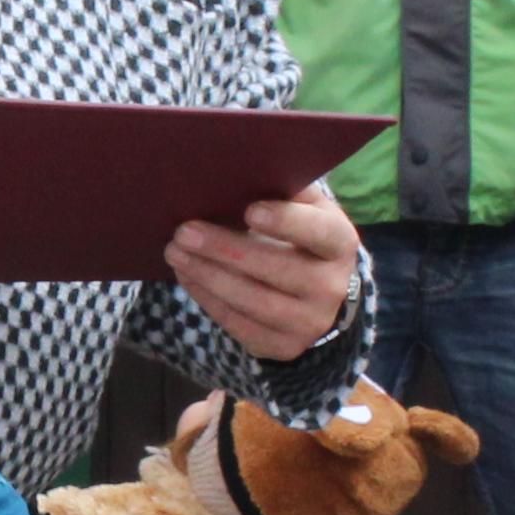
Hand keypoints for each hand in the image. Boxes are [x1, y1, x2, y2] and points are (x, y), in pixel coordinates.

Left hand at [168, 184, 360, 366]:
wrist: (320, 294)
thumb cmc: (302, 237)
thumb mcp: (307, 211)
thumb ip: (285, 192)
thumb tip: (241, 168)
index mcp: (340, 244)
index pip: (319, 233)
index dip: (286, 222)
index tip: (249, 210)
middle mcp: (332, 287)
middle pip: (277, 269)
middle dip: (225, 249)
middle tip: (184, 230)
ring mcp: (309, 323)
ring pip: (253, 301)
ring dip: (207, 275)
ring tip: (174, 252)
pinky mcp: (283, 346)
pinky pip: (239, 324)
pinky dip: (208, 299)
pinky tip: (187, 275)